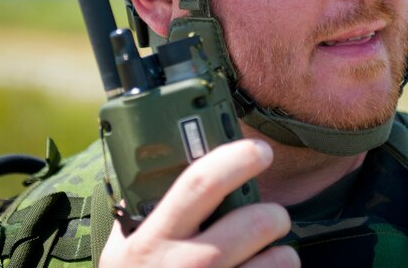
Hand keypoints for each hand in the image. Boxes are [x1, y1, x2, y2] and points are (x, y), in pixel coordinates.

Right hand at [99, 139, 299, 267]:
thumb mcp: (124, 251)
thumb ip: (142, 213)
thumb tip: (167, 163)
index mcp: (153, 239)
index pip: (201, 183)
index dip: (236, 159)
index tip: (260, 150)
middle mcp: (183, 266)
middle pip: (254, 221)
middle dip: (274, 213)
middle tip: (273, 215)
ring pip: (277, 261)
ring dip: (283, 254)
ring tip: (271, 255)